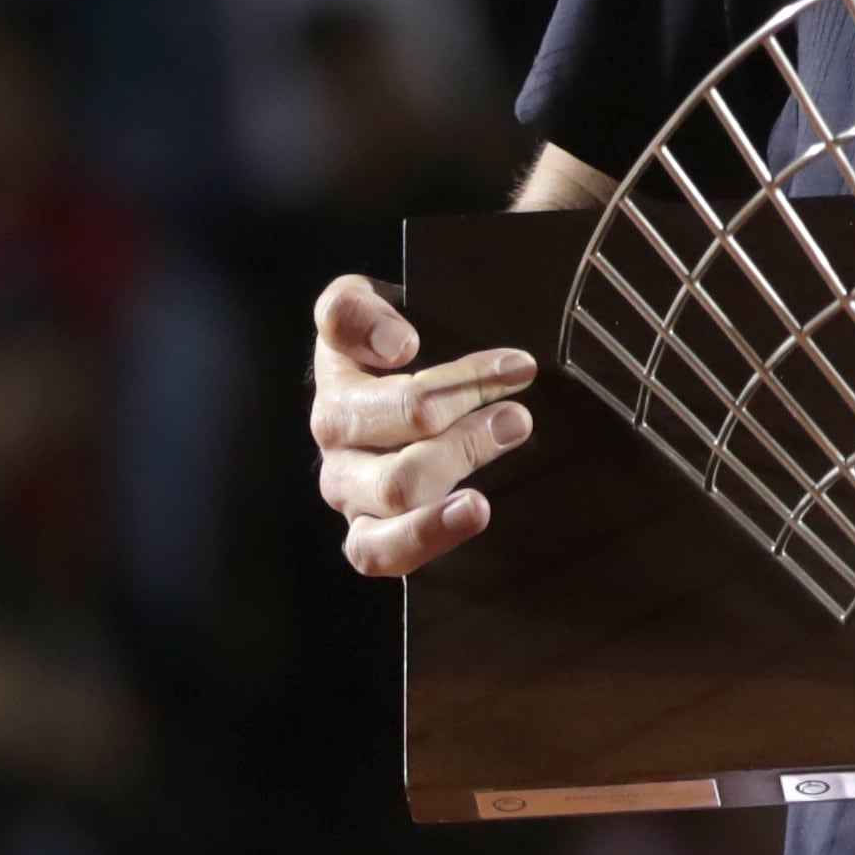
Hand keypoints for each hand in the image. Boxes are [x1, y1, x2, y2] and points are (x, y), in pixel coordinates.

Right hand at [309, 272, 538, 577]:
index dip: (383, 325)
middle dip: (459, 403)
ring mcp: (349, 483)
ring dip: (456, 463)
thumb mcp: (423, 301)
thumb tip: (395, 345)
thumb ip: (383, 305)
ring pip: (388, 487)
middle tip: (520, 404)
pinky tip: (476, 510)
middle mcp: (334, 421)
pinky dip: (425, 535)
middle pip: (387, 415)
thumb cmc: (445, 348)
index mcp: (342, 354)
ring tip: (512, 435)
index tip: (431, 332)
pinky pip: (377, 553)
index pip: (344, 320)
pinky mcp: (372, 533)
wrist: (459, 402)